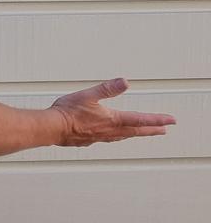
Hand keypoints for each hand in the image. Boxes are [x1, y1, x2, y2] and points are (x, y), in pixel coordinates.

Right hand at [50, 78, 176, 146]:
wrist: (51, 128)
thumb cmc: (67, 112)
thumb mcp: (88, 95)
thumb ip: (107, 89)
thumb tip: (125, 82)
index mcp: (112, 119)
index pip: (140, 119)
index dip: (157, 119)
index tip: (171, 121)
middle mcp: (109, 130)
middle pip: (135, 130)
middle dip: (151, 129)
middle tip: (163, 130)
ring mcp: (100, 137)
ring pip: (124, 136)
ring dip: (136, 133)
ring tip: (141, 133)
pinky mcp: (89, 140)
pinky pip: (109, 139)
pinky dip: (118, 137)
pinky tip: (113, 136)